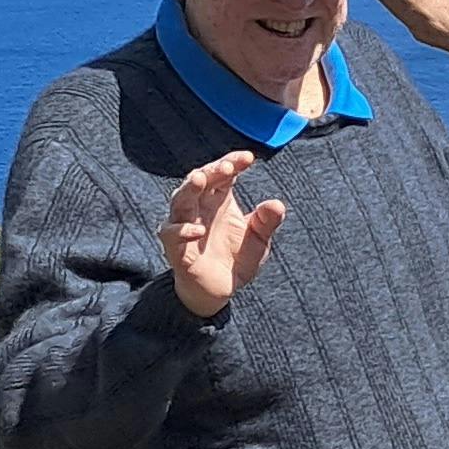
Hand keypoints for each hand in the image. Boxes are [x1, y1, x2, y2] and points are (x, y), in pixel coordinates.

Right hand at [160, 153, 283, 317]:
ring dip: (189, 189)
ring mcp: (184, 225)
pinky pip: (172, 234)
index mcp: (219, 199)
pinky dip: (182, 230)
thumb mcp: (259, 240)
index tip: (248, 158)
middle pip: (199, 180)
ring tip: (200, 179)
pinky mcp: (175, 248)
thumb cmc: (236, 258)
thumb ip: (267, 222)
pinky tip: (198, 230)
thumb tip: (277, 204)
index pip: (223, 174)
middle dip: (210, 170)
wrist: (220, 290)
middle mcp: (199, 207)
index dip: (232, 162)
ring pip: (180, 200)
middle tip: (226, 166)